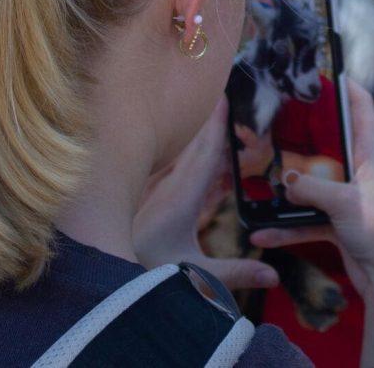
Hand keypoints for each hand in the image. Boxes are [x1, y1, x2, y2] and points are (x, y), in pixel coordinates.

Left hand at [132, 98, 278, 290]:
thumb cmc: (143, 274)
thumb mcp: (195, 277)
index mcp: (182, 201)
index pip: (208, 155)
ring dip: (200, 138)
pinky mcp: (146, 202)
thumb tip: (275, 278)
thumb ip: (236, 274)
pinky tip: (194, 160)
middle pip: (196, 149)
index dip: (220, 127)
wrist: (99, 276)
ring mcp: (155, 194)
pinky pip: (173, 171)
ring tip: (213, 117)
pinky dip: (187, 159)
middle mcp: (168, 190)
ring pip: (183, 157)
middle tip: (227, 96)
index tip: (227, 98)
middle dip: (213, 123)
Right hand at [249, 79, 373, 296]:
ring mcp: (349, 196)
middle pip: (328, 142)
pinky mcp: (339, 222)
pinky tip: (263, 232)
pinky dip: (288, 226)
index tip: (319, 69)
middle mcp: (360, 170)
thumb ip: (311, 187)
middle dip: (301, 134)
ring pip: (313, 181)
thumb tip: (283, 180)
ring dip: (288, 185)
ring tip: (258, 176)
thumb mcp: (344, 203)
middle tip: (271, 119)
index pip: (360, 107)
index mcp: (370, 154)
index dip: (343, 86)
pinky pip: (307, 218)